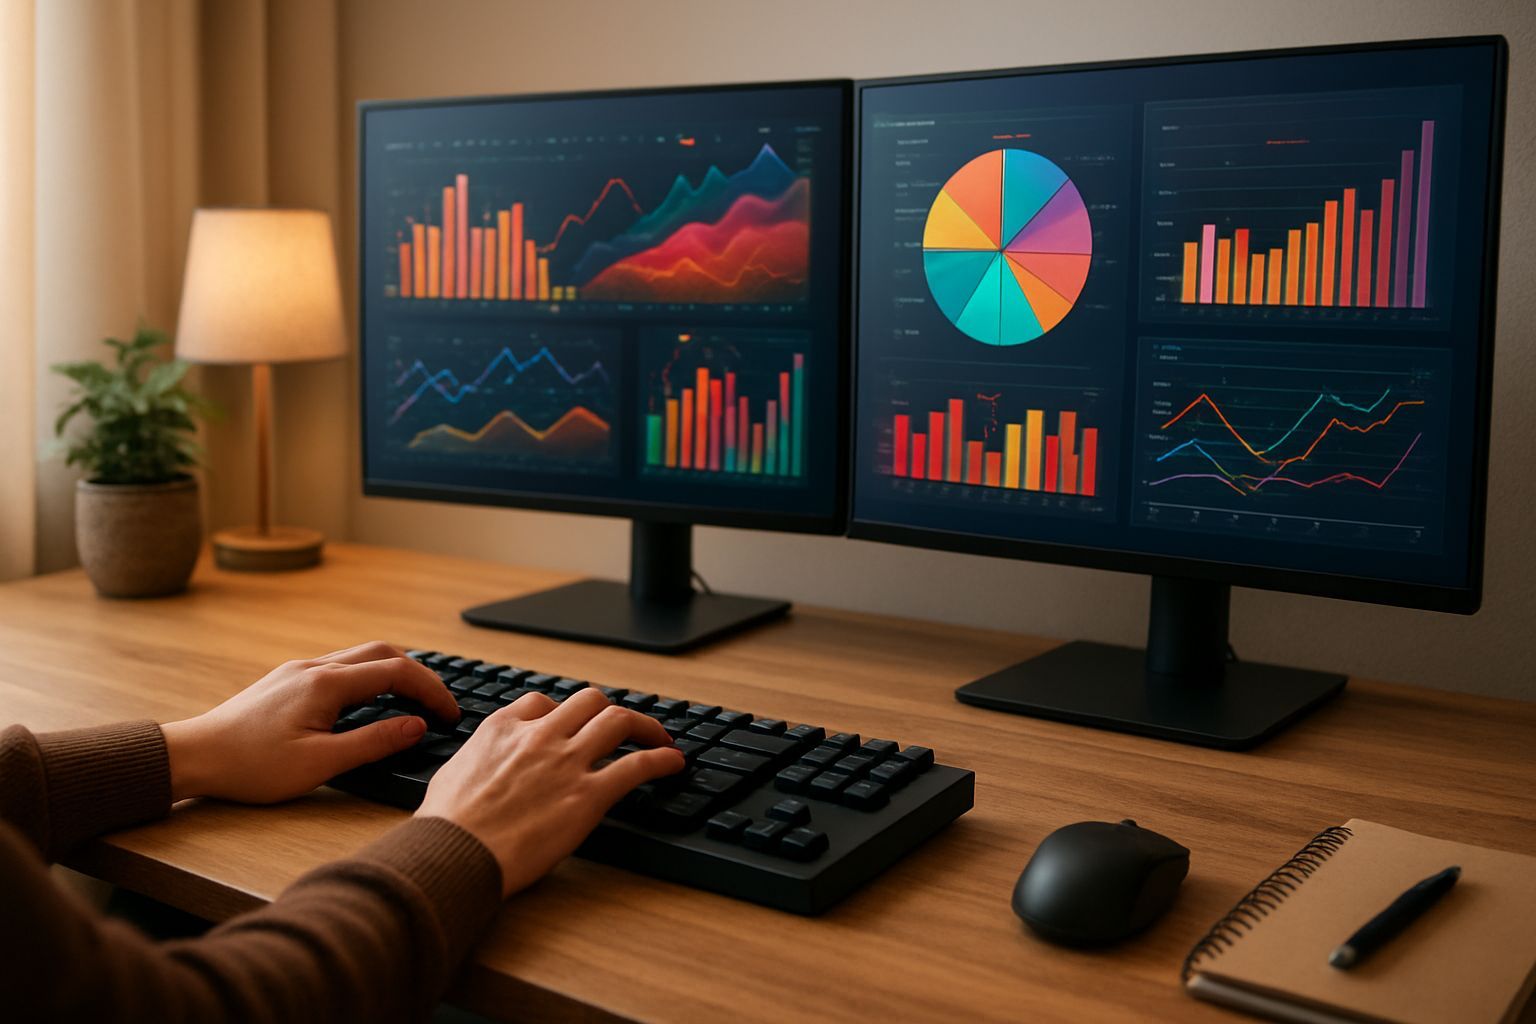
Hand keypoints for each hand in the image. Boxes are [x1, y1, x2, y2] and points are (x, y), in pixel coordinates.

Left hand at [160, 641, 459, 802]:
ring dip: (393, 673)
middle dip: (419, 674)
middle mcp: (315, 667)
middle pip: (383, 652)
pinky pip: (340, 666)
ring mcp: (298, 670)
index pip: (397, 672)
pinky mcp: (286, 680)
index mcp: (327, 684)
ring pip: (360, 656)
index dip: (432, 691)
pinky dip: (368, 677)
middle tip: (437, 704)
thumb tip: (415, 726)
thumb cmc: (250, 766)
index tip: (450, 715)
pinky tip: (368, 703)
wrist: (193, 757)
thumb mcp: (319, 764)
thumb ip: (373, 743)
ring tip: (411, 703)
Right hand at [416, 687, 684, 896]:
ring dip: (645, 725)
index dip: (564, 712)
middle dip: (609, 710)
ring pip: (618, 720)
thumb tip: (482, 766)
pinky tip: (673, 763)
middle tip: (625, 725)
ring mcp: (567, 763)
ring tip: (659, 736)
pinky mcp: (588, 796)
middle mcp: (540, 736)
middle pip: (589, 701)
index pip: (543, 702)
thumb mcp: (453, 774)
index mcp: (504, 729)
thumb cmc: (446, 826)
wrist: (454, 853)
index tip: (575, 724)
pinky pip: (637, 765)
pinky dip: (661, 760)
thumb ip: (479, 760)